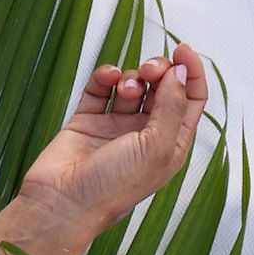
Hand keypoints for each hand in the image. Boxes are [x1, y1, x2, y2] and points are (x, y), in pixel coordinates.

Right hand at [16, 40, 208, 231]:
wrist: (62, 204)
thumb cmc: (113, 187)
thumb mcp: (157, 147)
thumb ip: (172, 105)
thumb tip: (180, 71)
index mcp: (169, 143)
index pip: (190, 99)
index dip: (191, 72)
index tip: (182, 50)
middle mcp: (144, 134)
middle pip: (162, 87)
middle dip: (158, 71)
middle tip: (149, 69)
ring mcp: (115, 127)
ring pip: (132, 85)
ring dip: (131, 77)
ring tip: (125, 87)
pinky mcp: (86, 122)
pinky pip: (100, 89)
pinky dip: (104, 77)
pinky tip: (106, 77)